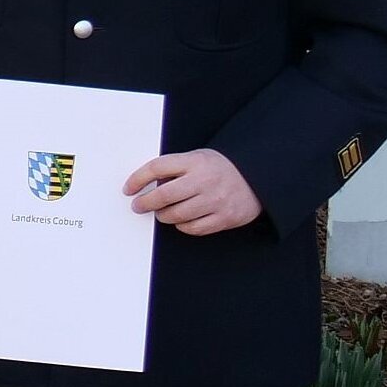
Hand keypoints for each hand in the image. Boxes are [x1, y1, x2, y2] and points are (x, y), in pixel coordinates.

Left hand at [126, 150, 261, 235]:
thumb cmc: (218, 168)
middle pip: (163, 195)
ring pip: (175, 215)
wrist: (257, 177)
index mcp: (195, 161)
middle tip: (139, 205)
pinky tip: (181, 220)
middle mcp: (205, 180)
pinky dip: (182, 226)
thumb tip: (144, 186)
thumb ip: (174, 168)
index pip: (156, 168)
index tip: (128, 189)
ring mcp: (216, 200)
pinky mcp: (225, 218)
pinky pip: (193, 228)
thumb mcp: (197, 158)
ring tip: (162, 212)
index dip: (137, 179)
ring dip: (163, 216)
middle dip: (145, 203)